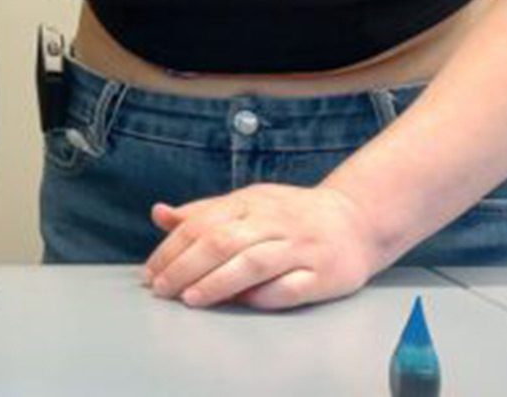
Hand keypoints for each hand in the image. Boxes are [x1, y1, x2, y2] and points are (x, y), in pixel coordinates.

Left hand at [141, 183, 384, 309]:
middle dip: (186, 267)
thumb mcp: (246, 203)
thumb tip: (159, 214)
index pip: (202, 223)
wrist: (355, 219)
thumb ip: (203, 212)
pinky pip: (290, 288)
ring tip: (191, 298)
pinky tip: (241, 303)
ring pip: (252, 263)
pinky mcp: (323, 274)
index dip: (172, 248)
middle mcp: (273, 222)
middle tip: (162, 288)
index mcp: (250, 202)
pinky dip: (264, 295)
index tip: (151, 272)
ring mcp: (300, 248)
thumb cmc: (290, 215)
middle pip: (222, 242)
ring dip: (217, 282)